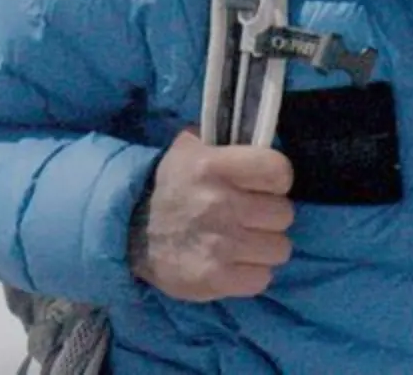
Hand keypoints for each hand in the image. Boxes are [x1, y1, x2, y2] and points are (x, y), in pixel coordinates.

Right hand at [129, 128, 296, 301]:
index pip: (278, 171)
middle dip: (270, 216)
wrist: (129, 232)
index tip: (263, 185)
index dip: (276, 179)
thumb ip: (226, 139)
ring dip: (264, 246)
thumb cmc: (172, 186)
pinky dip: (252, 274)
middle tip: (249, 216)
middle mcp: (219, 204)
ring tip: (243, 241)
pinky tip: (235, 263)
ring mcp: (218, 245)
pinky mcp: (214, 279)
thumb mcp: (190, 149)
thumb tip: (260, 134)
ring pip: (279, 248)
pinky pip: (262, 278)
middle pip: (283, 214)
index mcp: (214, 167)